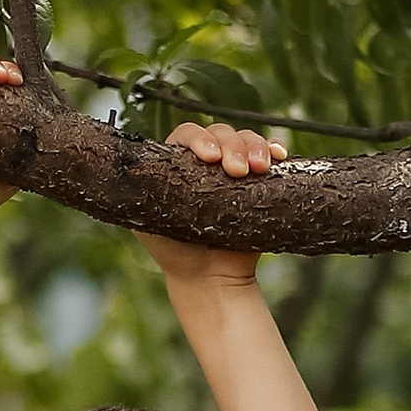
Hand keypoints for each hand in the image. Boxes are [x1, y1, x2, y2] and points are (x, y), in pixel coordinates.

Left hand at [141, 119, 286, 287]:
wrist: (209, 278)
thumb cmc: (174, 250)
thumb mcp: (148, 221)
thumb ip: (142, 194)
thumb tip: (131, 170)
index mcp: (178, 161)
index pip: (187, 135)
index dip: (200, 139)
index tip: (209, 158)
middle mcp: (207, 160)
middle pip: (221, 132)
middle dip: (232, 146)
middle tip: (237, 171)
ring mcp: (235, 167)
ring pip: (247, 139)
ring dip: (255, 146)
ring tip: (260, 168)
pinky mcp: (260, 179)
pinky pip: (269, 155)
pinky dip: (274, 150)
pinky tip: (280, 156)